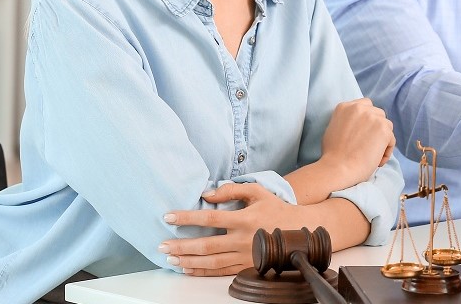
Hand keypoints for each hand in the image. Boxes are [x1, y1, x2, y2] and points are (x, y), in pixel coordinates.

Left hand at [160, 182, 304, 275]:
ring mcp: (245, 255)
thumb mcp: (258, 191)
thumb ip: (232, 190)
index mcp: (244, 218)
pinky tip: (188, 268)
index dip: (187, 217)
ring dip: (188, 260)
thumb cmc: (276, 208)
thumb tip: (207, 194)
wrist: (299, 231)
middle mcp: (243, 239)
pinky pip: (220, 271)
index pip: (210, 217)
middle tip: (161, 246)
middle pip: (206, 245)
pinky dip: (202, 271)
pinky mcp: (246, 266)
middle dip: (181, 246)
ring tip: (171, 258)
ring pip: (211, 261)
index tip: (168, 217)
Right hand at [319, 98, 395, 187]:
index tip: (366, 132)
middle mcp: (359, 108)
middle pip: (378, 114)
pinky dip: (386, 151)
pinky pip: (391, 139)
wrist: (338, 168)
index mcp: (345, 107)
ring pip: (387, 126)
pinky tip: (377, 161)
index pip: (365, 105)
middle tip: (370, 145)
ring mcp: (372, 117)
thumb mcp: (334, 128)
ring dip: (383, 139)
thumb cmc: (333, 155)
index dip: (368, 119)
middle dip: (376, 128)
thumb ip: (347, 121)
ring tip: (373, 155)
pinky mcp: (383, 129)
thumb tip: (359, 125)